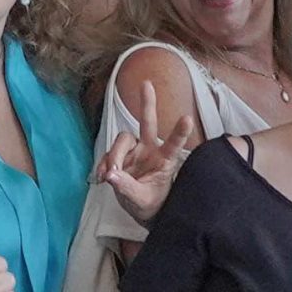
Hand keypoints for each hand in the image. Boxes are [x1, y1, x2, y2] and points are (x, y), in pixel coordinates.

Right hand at [94, 80, 196, 227]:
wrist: (141, 208)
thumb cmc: (149, 204)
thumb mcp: (141, 200)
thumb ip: (126, 187)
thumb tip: (110, 175)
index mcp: (164, 161)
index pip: (173, 145)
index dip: (179, 132)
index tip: (187, 118)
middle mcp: (150, 150)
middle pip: (148, 123)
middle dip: (147, 104)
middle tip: (147, 83)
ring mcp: (134, 151)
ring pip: (121, 140)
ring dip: (113, 156)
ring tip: (110, 176)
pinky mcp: (120, 156)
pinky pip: (108, 153)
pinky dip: (104, 165)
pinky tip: (103, 178)